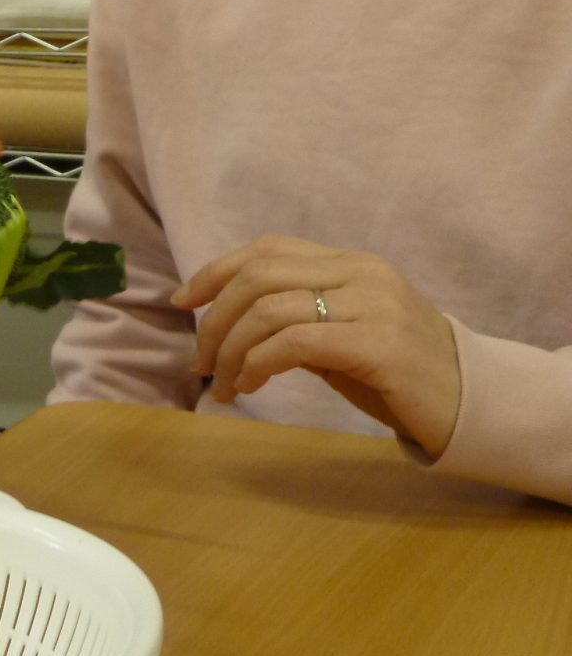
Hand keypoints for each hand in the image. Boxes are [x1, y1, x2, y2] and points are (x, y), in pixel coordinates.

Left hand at [172, 236, 461, 456]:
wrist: (471, 405)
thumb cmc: (399, 374)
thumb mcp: (341, 336)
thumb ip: (296, 319)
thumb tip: (230, 323)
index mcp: (350, 263)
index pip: (267, 250)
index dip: (216, 272)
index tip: (184, 303)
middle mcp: (361, 273)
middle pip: (258, 276)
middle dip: (214, 319)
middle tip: (199, 362)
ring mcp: (374, 305)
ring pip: (269, 310)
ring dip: (230, 350)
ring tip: (223, 385)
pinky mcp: (379, 344)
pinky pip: (294, 342)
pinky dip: (257, 362)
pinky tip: (249, 385)